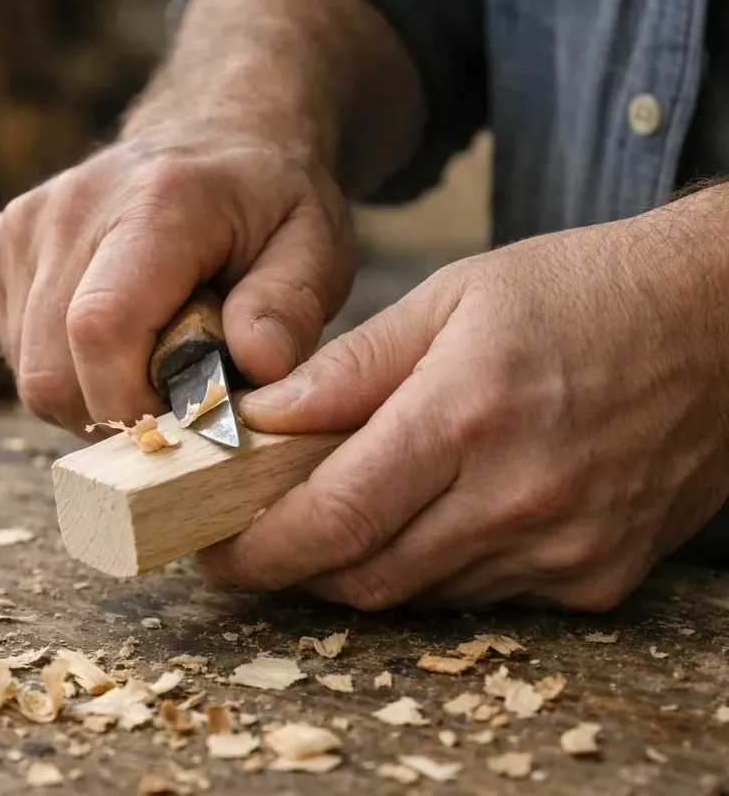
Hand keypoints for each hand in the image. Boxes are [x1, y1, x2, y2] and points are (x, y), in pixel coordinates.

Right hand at [0, 123, 354, 436]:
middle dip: (116, 412)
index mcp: (157, 202)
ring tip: (150, 356)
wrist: (212, 133)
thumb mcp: (316, 245)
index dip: (131, 402)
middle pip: (52, 369)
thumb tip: (256, 367)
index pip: (101, 328)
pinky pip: (18, 350)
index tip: (184, 419)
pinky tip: (115, 336)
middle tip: (175, 394)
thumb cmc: (267, 202)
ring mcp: (24, 226)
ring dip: (91, 394)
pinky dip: (66, 368)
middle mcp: (72, 208)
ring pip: (31, 373)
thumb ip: (290, 306)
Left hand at [197, 213, 728, 611]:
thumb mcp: (452, 297)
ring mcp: (563, 550)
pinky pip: (480, 598)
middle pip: (363, 576)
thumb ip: (350, 366)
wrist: (718, 324)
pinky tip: (429, 520)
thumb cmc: (580, 294)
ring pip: (416, 595)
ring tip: (338, 517)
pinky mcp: (596, 579)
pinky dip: (433, 570)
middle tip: (257, 539)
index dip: (257, 550)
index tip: (214, 551)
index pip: (331, 519)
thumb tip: (261, 417)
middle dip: (294, 568)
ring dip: (361, 567)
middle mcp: (516, 499)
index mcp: (466, 416)